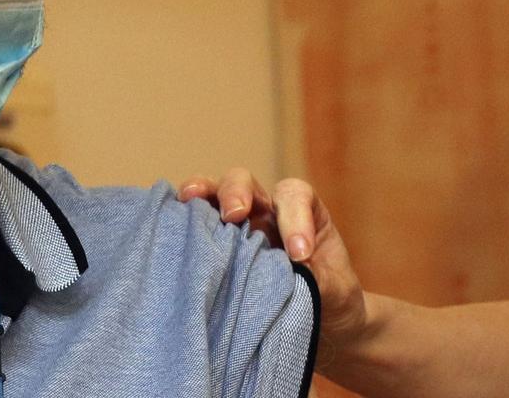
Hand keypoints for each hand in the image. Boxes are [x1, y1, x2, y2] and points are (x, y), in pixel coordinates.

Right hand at [177, 170, 367, 346]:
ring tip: (189, 198)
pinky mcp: (214, 247)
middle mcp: (264, 211)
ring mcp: (235, 226)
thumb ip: (320, 281)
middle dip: (237, 192)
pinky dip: (181, 218)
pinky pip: (193, 223)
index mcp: (302, 212)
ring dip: (201, 192)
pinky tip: (171, 223)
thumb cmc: (330, 301)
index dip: (294, 217)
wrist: (319, 325)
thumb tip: (293, 274)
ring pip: (212, 194)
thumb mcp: (337, 294)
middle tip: (234, 214)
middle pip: (245, 181)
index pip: (294, 196)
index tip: (300, 256)